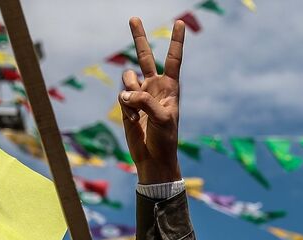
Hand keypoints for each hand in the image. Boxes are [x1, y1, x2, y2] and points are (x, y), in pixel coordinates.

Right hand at [119, 17, 184, 183]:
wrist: (154, 158)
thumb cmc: (165, 139)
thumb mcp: (162, 118)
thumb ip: (145, 102)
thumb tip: (126, 93)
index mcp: (170, 87)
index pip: (173, 59)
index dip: (176, 41)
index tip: (180, 22)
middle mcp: (154, 87)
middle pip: (145, 56)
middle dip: (139, 37)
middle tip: (134, 18)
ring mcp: (139, 95)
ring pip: (128, 78)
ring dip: (130, 91)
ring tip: (137, 108)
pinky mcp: (127, 105)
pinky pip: (122, 96)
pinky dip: (126, 107)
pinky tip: (134, 121)